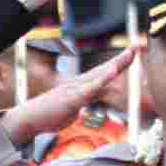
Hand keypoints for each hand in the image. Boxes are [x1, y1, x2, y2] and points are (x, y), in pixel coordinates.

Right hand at [0, 47, 137, 144]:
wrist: (29, 118)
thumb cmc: (52, 113)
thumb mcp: (79, 103)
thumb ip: (95, 95)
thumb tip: (112, 88)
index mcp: (82, 85)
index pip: (104, 71)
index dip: (119, 62)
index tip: (132, 53)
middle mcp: (79, 83)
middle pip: (103, 69)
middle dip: (121, 59)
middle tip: (135, 47)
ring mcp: (74, 89)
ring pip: (97, 75)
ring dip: (113, 66)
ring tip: (128, 56)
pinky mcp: (71, 99)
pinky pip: (88, 89)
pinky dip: (101, 81)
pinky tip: (111, 74)